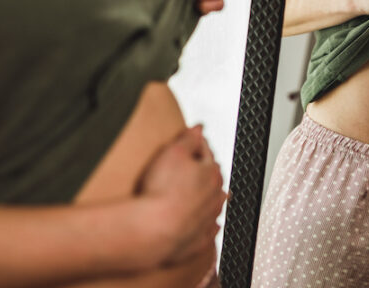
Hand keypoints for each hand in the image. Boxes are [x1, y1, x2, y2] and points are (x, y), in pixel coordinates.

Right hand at [137, 125, 226, 264]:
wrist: (154, 229)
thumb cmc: (162, 191)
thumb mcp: (173, 152)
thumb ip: (189, 138)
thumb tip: (199, 128)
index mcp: (211, 173)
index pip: (207, 153)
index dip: (197, 145)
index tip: (193, 140)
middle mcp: (215, 197)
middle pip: (213, 179)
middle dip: (205, 171)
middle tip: (195, 166)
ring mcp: (208, 220)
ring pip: (213, 205)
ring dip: (208, 197)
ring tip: (200, 193)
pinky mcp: (198, 240)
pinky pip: (207, 230)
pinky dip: (206, 225)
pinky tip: (204, 223)